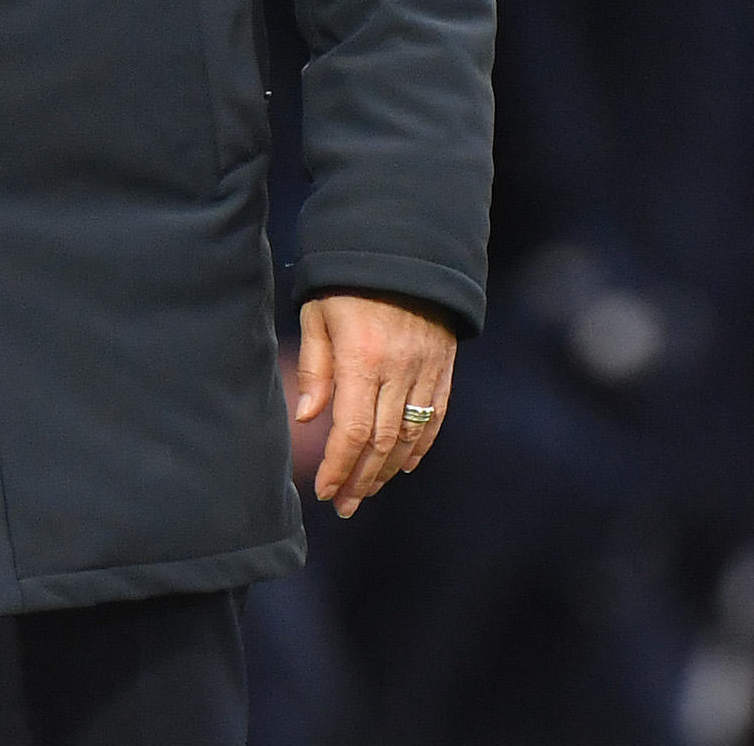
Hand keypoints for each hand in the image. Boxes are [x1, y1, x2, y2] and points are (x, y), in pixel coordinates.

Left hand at [291, 292, 457, 516]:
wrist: (405, 247)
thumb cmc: (348, 280)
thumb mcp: (319, 313)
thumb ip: (316, 366)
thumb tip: (309, 418)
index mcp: (362, 358)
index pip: (352, 431)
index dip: (338, 467)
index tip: (325, 492)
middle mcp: (398, 370)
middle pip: (381, 443)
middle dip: (360, 480)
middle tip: (343, 505)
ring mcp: (426, 370)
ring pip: (409, 437)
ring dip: (386, 471)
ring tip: (365, 490)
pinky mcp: (444, 366)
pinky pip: (435, 417)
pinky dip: (420, 446)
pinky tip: (402, 466)